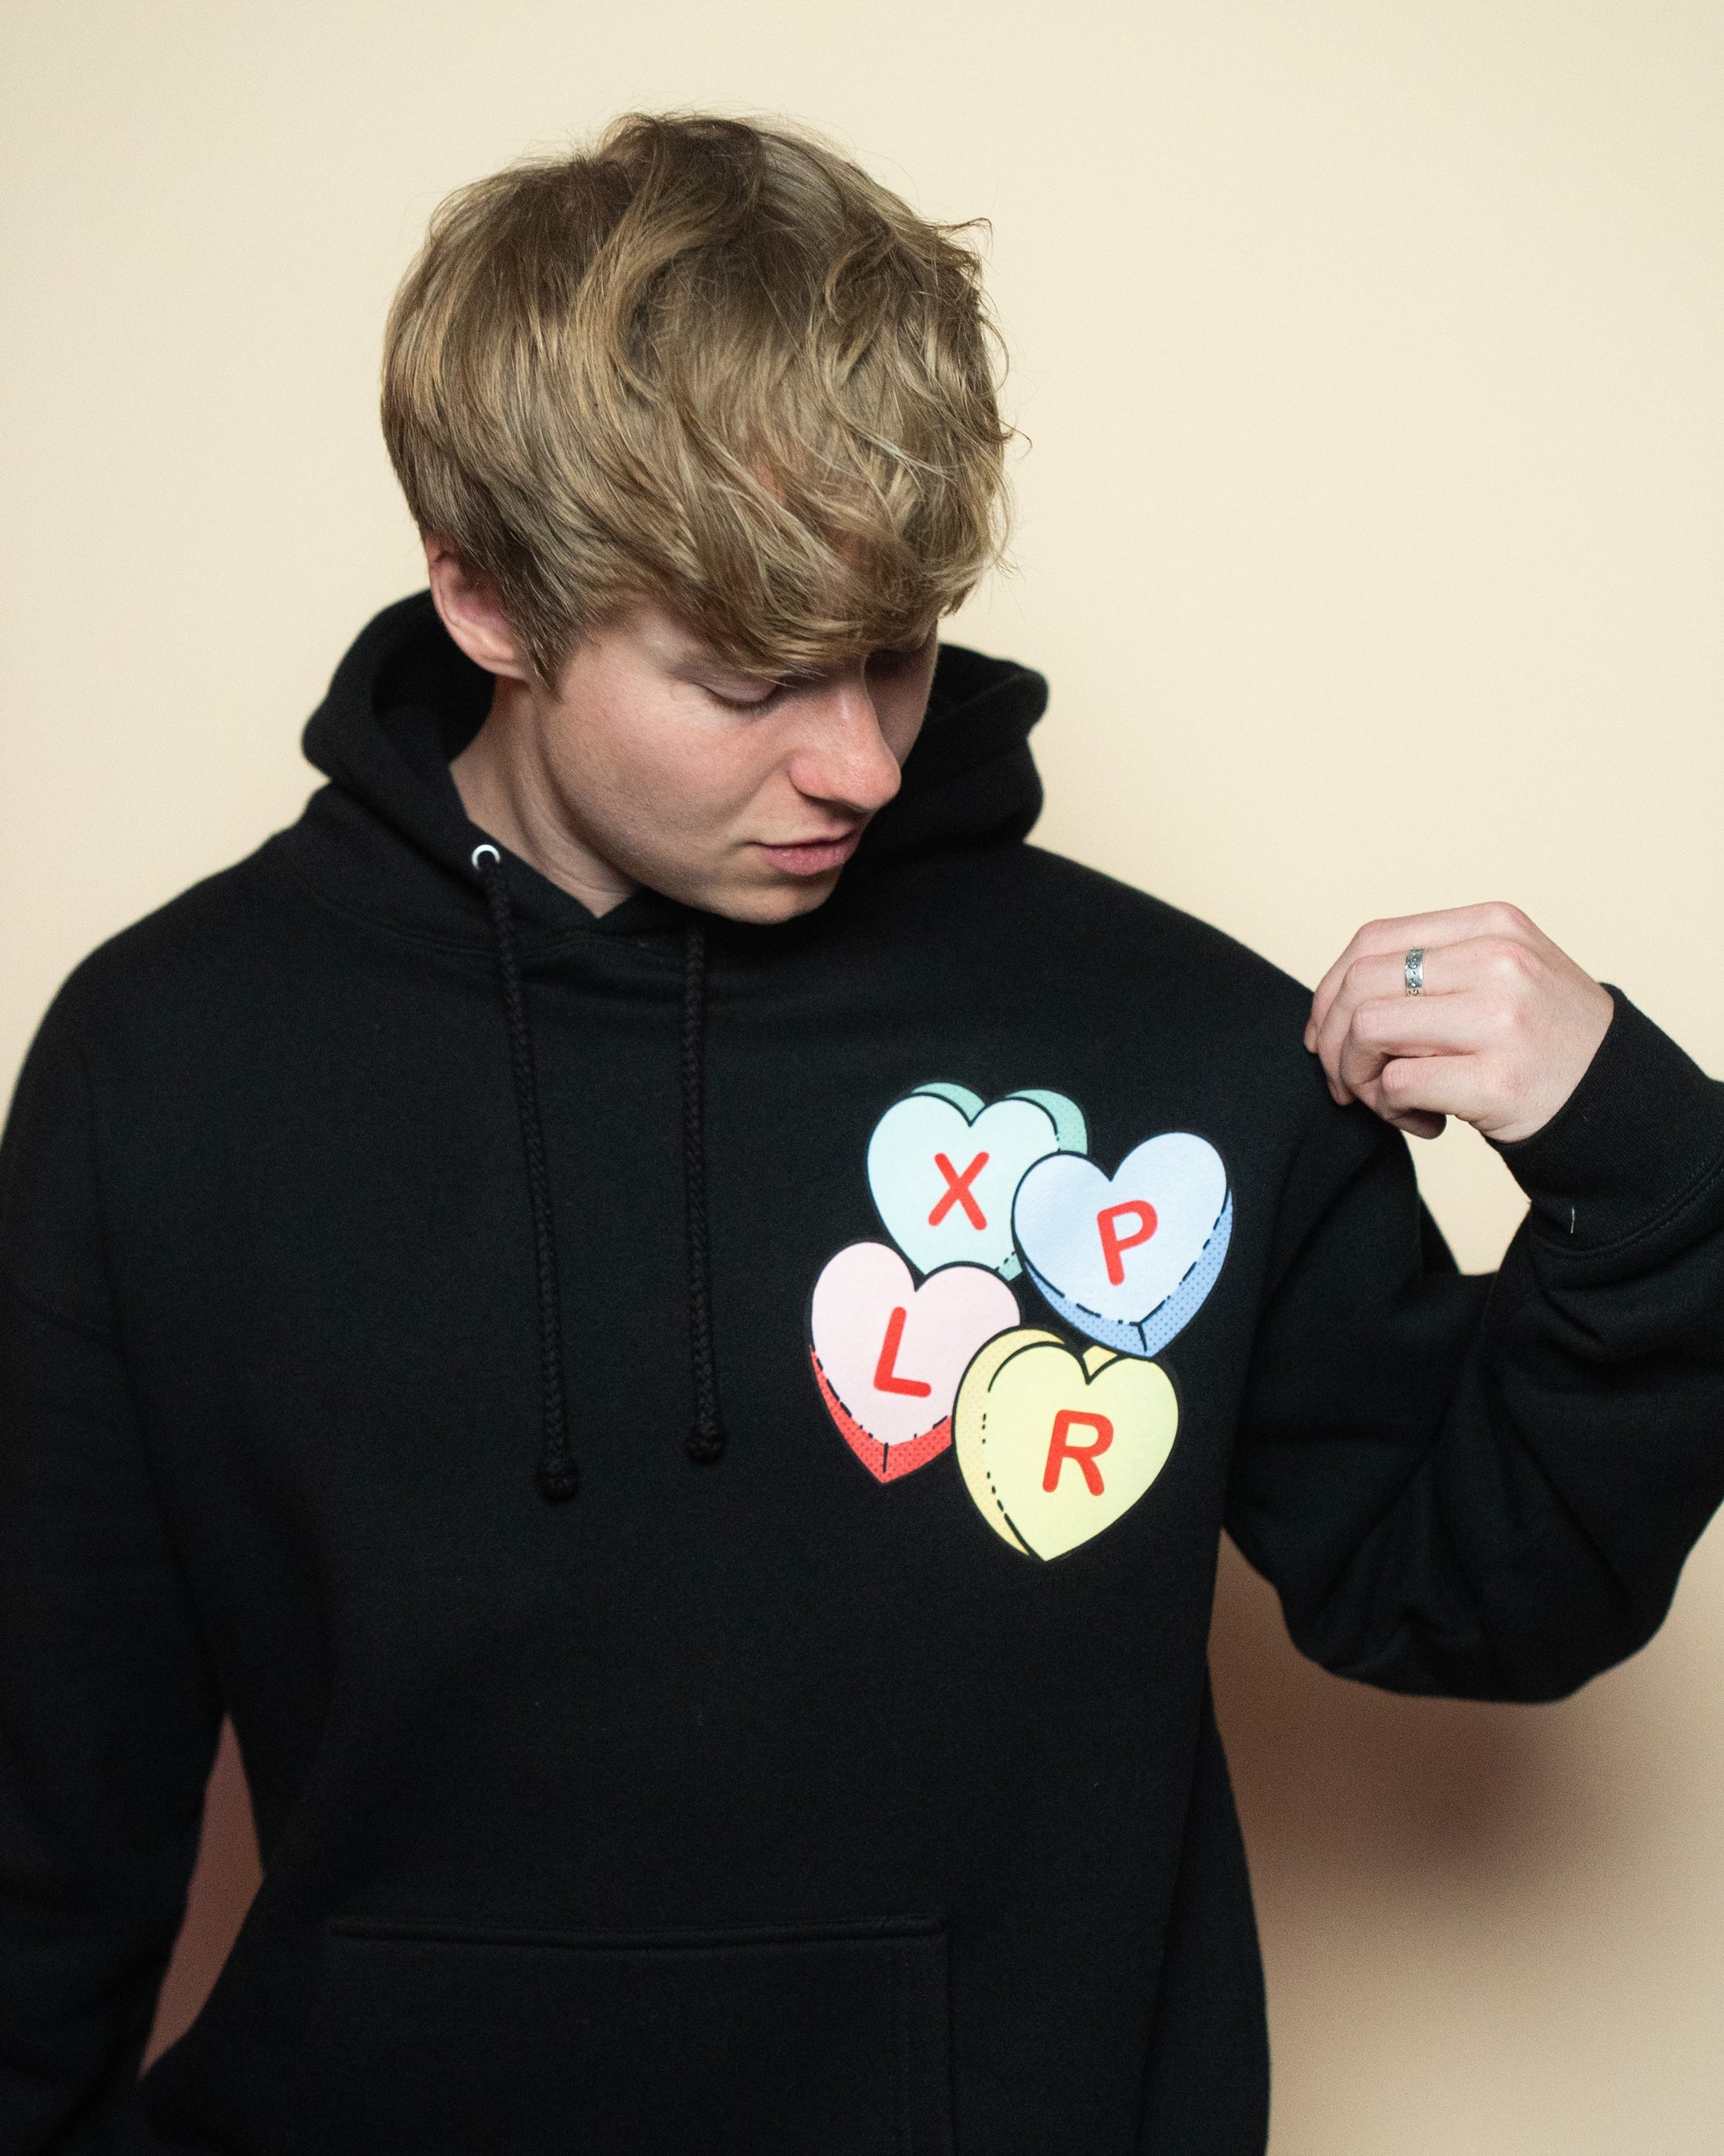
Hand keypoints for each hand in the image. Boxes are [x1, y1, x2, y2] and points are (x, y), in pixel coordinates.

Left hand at [1304, 902, 1614, 1143]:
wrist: (1618, 1102)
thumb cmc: (1542, 1041)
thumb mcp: (1502, 973)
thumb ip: (1432, 966)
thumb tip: (1332, 996)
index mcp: (1492, 925)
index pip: (1371, 940)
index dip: (1330, 992)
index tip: (1325, 1035)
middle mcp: (1498, 961)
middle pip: (1358, 985)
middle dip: (1333, 1042)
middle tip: (1345, 1082)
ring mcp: (1501, 1019)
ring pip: (1368, 1030)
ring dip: (1358, 1076)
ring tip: (1388, 1100)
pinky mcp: (1497, 1080)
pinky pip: (1396, 1085)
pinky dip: (1391, 1110)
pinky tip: (1426, 1122)